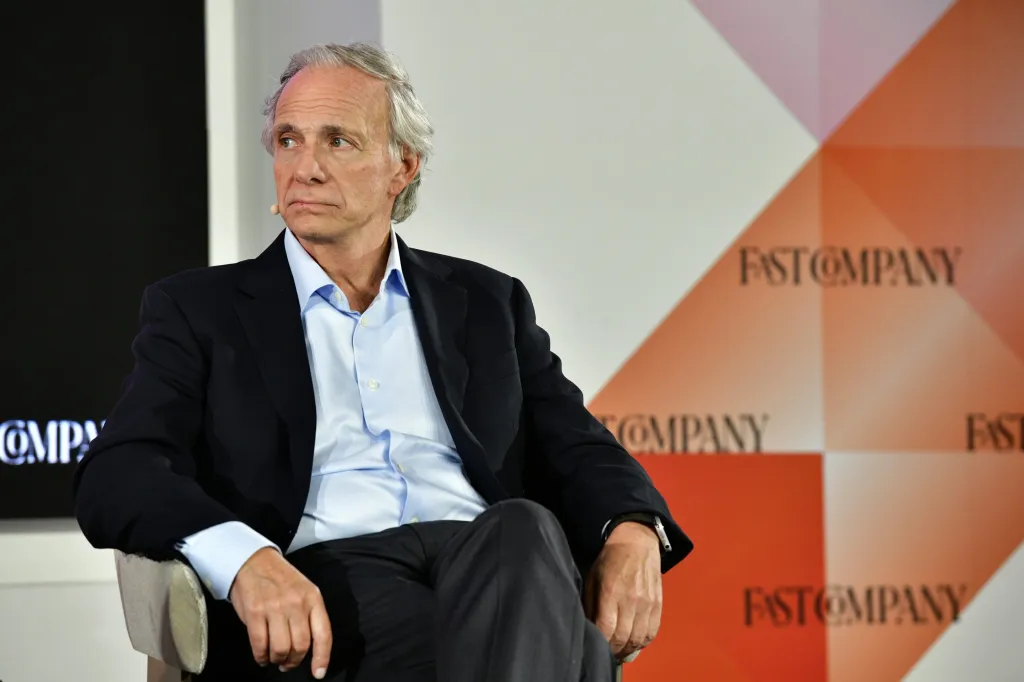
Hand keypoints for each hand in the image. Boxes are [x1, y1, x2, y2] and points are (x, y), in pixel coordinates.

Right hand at [229, 547, 332, 678]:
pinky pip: (260, 644)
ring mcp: (275, 607)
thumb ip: (309, 615)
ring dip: (277, 659)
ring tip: (274, 658)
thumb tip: (312, 649)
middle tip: (288, 663)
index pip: (323, 634)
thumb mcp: (304, 591)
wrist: (254, 561)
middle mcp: (296, 603)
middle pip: (301, 646)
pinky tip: (261, 656)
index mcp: (313, 598)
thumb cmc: (280, 580)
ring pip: (281, 648)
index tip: (318, 673)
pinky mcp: (255, 612)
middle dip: (294, 661)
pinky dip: (261, 656)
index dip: (322, 658)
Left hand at [584, 522, 662, 659]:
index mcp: (611, 593)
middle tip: (605, 653)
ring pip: (638, 639)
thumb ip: (590, 604)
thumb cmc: (610, 560)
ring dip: (628, 651)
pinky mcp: (658, 605)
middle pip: (623, 639)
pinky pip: (652, 632)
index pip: (606, 630)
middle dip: (613, 651)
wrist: (637, 542)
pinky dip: (642, 643)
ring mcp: (647, 604)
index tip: (594, 648)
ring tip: (618, 652)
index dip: (600, 644)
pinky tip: (634, 644)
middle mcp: (631, 600)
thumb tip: (588, 627)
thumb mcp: (592, 578)